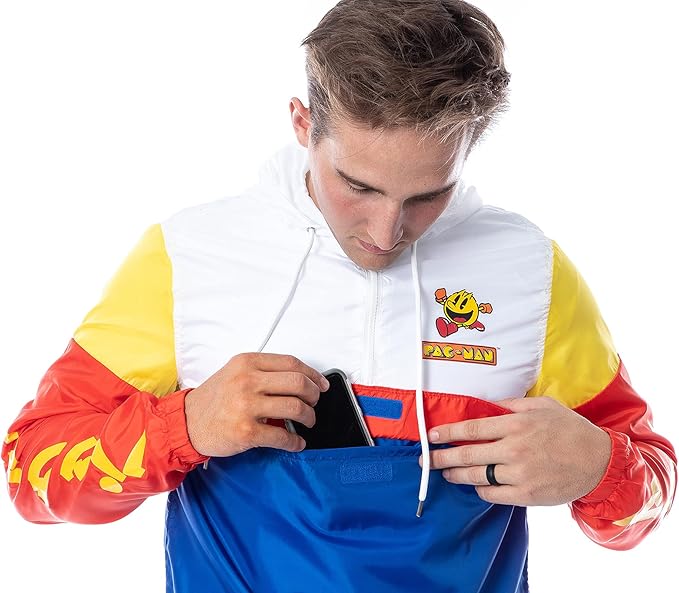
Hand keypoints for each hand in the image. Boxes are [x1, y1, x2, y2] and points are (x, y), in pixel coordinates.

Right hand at [184, 353, 328, 457]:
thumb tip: (301, 379)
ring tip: (307, 422)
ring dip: (309, 417)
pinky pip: (283, 436)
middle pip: (298, 384)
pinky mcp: (246, 432)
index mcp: (247, 363)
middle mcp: (247, 381)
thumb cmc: (214, 398)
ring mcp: (247, 406)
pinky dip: (295, 441)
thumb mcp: (235, 372)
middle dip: (313, 395)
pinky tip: (296, 442)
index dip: (312, 374)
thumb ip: (263, 371)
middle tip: (314, 403)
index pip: (292, 363)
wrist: (187, 423)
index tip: (321, 384)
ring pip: (296, 408)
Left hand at [420, 396, 611, 505]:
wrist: (599, 462)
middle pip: (467, 454)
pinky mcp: (526, 495)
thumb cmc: (570, 430)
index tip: (432, 436)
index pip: (472, 428)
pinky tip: (474, 484)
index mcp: (517, 424)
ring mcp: (519, 474)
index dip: (448, 433)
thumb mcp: (543, 405)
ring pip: (476, 476)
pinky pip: (492, 494)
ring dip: (456, 475)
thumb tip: (486, 404)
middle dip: (441, 457)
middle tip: (426, 460)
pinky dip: (479, 489)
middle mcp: (514, 449)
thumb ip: (512, 403)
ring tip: (445, 473)